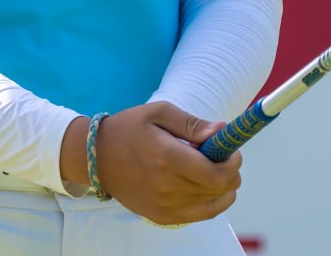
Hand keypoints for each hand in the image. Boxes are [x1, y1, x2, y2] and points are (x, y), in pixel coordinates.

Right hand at [65, 102, 241, 225]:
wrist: (97, 157)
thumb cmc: (129, 129)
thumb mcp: (159, 113)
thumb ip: (192, 124)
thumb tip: (221, 131)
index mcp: (167, 158)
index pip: (216, 174)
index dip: (233, 163)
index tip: (231, 150)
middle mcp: (167, 187)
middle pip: (220, 189)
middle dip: (231, 172)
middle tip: (223, 157)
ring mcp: (164, 206)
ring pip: (214, 203)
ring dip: (223, 187)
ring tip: (211, 169)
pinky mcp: (161, 217)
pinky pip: (201, 215)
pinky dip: (212, 201)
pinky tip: (205, 186)